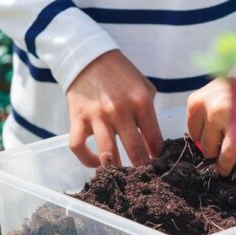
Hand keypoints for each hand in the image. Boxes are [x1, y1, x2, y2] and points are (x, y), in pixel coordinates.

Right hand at [67, 50, 162, 166]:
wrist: (89, 58)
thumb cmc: (120, 74)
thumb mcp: (144, 87)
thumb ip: (149, 113)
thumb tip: (154, 142)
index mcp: (140, 102)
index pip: (155, 139)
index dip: (158, 156)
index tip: (157, 164)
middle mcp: (119, 111)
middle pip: (135, 151)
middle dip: (142, 168)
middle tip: (143, 175)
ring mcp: (97, 116)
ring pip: (108, 154)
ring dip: (116, 169)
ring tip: (121, 174)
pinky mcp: (77, 119)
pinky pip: (79, 148)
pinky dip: (87, 160)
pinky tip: (97, 163)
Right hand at [187, 77, 235, 180]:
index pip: (228, 152)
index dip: (227, 165)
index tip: (227, 172)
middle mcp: (219, 110)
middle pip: (210, 148)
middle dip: (217, 155)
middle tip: (223, 153)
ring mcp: (204, 104)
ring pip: (199, 140)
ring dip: (209, 143)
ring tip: (220, 137)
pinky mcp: (194, 100)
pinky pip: (191, 128)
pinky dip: (200, 132)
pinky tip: (212, 127)